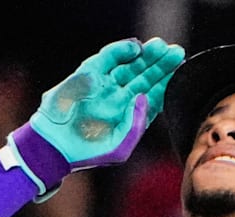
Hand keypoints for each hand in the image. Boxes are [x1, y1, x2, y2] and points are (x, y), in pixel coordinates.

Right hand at [6, 37, 184, 195]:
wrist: (55, 145)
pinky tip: (136, 48)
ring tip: (161, 46)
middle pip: (145, 77)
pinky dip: (121, 50)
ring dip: (146, 56)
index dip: (166, 83)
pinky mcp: (88, 74)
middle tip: (176, 52)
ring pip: (130, 65)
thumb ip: (137, 125)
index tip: (180, 71)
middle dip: (160, 65)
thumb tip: (145, 97)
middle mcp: (119, 98)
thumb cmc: (88, 152)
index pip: (154, 95)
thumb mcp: (120, 147)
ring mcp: (105, 85)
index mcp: (130, 115)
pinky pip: (108, 58)